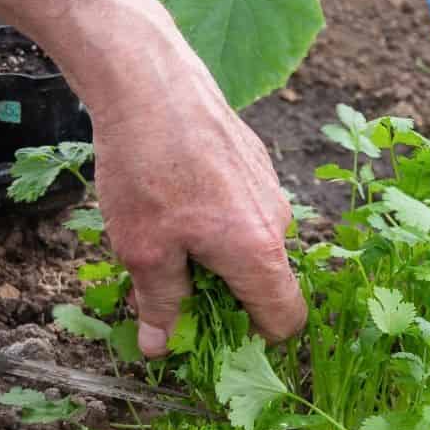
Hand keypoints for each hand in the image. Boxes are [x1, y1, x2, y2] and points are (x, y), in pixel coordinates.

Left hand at [89, 24, 307, 357]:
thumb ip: (161, 304)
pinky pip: (242, 209)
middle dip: (223, 297)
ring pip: (249, 243)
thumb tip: (161, 347)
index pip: (286, 320)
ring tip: (161, 239)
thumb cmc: (147, 169)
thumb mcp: (143, 252)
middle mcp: (276, 221)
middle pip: (264, 282)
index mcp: (258, 253)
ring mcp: (269, 187)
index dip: (257, 341)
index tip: (217, 341)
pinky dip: (214, 220)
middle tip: (170, 291)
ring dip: (214, 256)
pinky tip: (169, 199)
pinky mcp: (253, 160)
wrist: (149, 82)